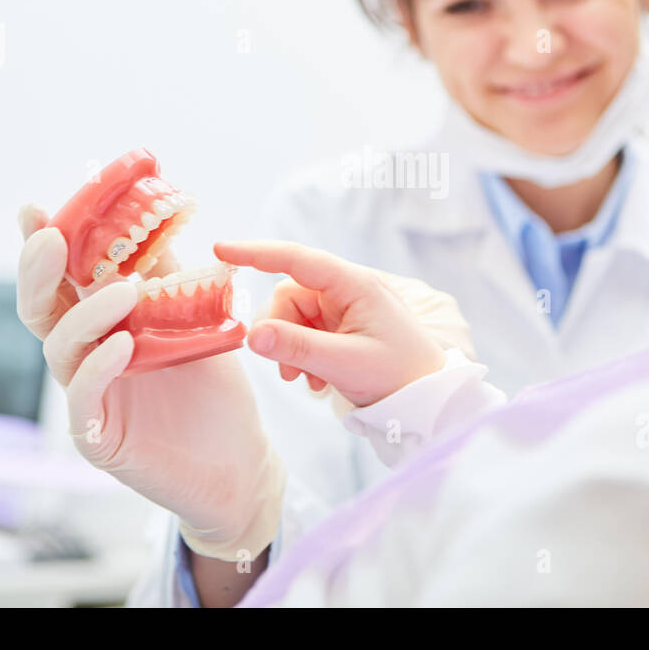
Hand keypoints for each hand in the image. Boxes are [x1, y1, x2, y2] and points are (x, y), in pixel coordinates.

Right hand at [15, 205, 283, 560]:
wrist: (239, 459)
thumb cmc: (213, 390)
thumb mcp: (193, 320)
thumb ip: (168, 276)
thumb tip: (154, 219)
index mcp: (100, 326)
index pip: (61, 280)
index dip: (43, 245)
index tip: (34, 209)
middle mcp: (84, 357)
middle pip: (40, 310)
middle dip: (39, 271)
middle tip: (52, 239)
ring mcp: (86, 397)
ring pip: (60, 349)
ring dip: (86, 314)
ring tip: (123, 289)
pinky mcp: (97, 436)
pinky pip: (84, 398)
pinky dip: (98, 368)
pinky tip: (121, 346)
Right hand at [213, 240, 460, 406]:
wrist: (427, 399)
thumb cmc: (398, 376)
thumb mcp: (344, 364)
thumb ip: (297, 347)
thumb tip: (251, 335)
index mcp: (354, 285)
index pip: (297, 259)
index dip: (257, 252)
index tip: (221, 250)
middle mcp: (349, 289)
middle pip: (289, 295)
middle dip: (279, 331)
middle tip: (286, 371)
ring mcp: (346, 308)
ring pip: (293, 316)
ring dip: (290, 348)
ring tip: (306, 381)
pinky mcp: (343, 326)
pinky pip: (306, 331)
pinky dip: (303, 354)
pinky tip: (318, 381)